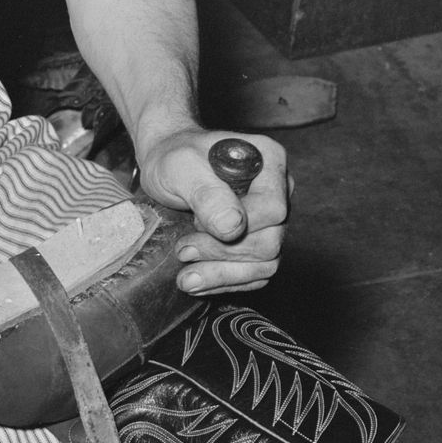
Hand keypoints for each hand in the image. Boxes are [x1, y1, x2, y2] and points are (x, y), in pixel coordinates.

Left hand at [137, 127, 292, 294]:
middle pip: (270, 242)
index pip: (273, 209)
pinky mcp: (256, 243)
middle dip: (222, 253)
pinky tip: (197, 282)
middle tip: (183, 249)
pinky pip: (253, 275)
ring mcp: (269, 221)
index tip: (195, 223)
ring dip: (222, 276)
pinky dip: (223, 283)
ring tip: (186, 278)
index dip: (238, 226)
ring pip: (265, 265)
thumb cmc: (173, 159)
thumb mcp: (181, 167)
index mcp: (269, 164)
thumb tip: (233, 227)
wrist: (163, 169)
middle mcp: (277, 193)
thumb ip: (207, 193)